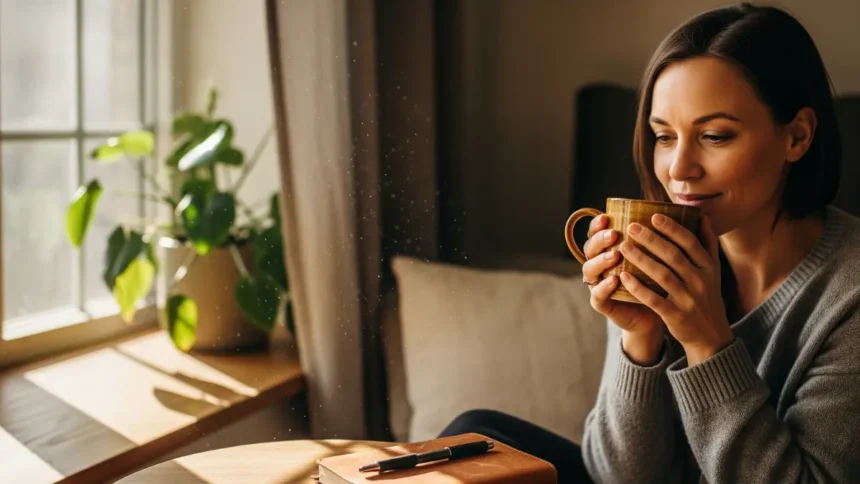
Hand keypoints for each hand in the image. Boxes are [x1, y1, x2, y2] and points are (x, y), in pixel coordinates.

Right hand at [583, 214, 664, 364]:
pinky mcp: (602, 303)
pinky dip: (605, 287)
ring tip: (616, 254)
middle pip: (590, 248)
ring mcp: (599, 284)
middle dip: (600, 239)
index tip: (607, 215)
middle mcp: (601, 265)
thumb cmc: (660, 284)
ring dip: (601, 261)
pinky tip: (615, 280)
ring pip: (590, 269)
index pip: (597, 233)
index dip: (597, 224)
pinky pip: (597, 295)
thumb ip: (674, 238)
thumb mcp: (665, 260)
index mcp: (611, 249)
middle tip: (614, 234)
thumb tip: (702, 215)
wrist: (655, 317)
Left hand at [618, 213, 733, 364]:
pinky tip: (623, 276)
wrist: (710, 335)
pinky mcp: (675, 315)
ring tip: (623, 247)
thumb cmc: (706, 296)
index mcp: (708, 267)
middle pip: (673, 256)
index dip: (672, 228)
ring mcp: (688, 299)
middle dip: (651, 239)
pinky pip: (654, 299)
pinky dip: (639, 287)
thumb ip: (707, 244)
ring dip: (641, 259)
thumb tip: (702, 216)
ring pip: (662, 275)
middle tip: (631, 227)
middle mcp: (700, 281)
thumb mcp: (713, 271)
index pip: (689, 243)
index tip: (654, 216)